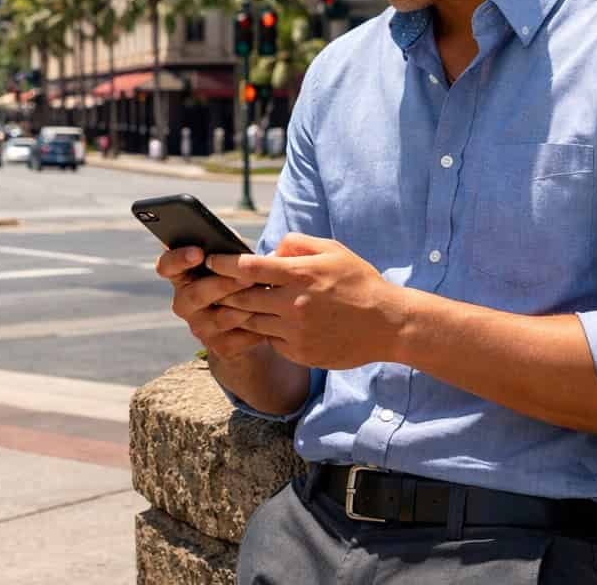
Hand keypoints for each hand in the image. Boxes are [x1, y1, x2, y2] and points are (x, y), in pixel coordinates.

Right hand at [156, 246, 270, 358]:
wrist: (250, 323)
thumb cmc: (240, 279)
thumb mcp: (233, 262)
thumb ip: (228, 251)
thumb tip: (236, 244)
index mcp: (182, 275)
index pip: (167, 266)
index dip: (178, 259)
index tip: (198, 253)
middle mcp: (184, 302)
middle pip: (195, 295)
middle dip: (224, 285)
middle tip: (248, 276)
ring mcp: (199, 327)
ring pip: (220, 318)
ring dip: (245, 307)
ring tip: (266, 297)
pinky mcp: (218, 347)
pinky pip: (237, 339)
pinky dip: (256, 328)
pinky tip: (270, 318)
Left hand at [207, 233, 404, 369]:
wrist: (387, 325)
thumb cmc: (359, 282)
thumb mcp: (333, 250)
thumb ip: (297, 244)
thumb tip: (269, 251)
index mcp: (300, 274)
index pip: (248, 268)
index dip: (224, 263)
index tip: (211, 260)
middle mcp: (293, 304)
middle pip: (241, 298)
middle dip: (222, 291)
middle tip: (208, 285)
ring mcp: (295, 332)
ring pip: (250, 322)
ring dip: (237, 313)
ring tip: (228, 304)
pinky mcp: (300, 352)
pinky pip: (269, 340)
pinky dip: (262, 330)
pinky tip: (260, 323)